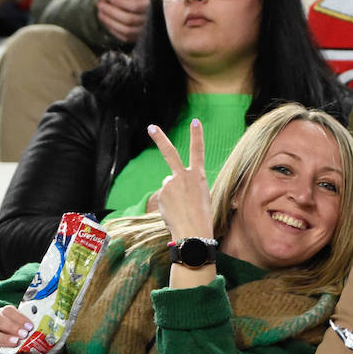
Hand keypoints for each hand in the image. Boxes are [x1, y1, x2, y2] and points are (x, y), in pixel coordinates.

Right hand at [0, 304, 33, 353]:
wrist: (13, 353)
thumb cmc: (22, 337)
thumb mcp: (26, 329)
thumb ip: (31, 327)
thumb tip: (45, 327)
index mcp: (3, 315)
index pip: (8, 310)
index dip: (19, 317)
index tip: (30, 325)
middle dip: (11, 326)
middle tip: (24, 334)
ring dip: (4, 338)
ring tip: (16, 342)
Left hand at [96, 0, 151, 43]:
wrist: (138, 2)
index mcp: (151, 2)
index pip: (135, 6)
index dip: (121, 2)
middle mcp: (151, 18)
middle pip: (129, 19)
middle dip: (112, 12)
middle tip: (101, 5)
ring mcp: (145, 29)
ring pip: (126, 29)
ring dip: (110, 20)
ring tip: (101, 11)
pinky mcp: (138, 37)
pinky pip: (125, 36)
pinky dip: (113, 28)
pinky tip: (106, 19)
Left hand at [147, 120, 214, 241]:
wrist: (194, 231)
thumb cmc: (201, 217)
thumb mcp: (200, 196)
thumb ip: (186, 184)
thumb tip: (167, 181)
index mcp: (199, 176)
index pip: (198, 151)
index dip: (197, 135)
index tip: (195, 121)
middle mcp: (184, 176)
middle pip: (170, 153)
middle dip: (160, 138)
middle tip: (150, 126)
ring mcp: (171, 184)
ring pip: (168, 185)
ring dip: (171, 195)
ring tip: (181, 209)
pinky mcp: (161, 193)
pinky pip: (163, 196)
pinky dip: (167, 204)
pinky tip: (174, 212)